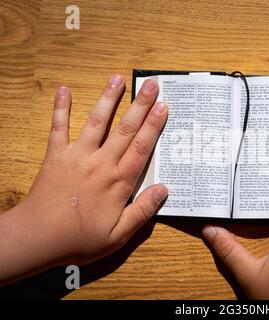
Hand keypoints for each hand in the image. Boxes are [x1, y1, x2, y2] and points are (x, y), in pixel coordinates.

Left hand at [0, 75, 167, 283]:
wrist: (37, 238)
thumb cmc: (80, 239)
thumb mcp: (118, 235)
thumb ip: (142, 211)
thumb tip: (163, 189)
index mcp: (118, 182)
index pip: (141, 148)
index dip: (154, 126)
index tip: (164, 106)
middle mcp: (100, 163)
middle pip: (125, 129)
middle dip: (140, 105)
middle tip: (151, 84)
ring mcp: (77, 156)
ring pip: (97, 122)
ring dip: (108, 99)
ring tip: (118, 79)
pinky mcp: (56, 156)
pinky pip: (59, 128)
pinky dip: (61, 109)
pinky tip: (64, 90)